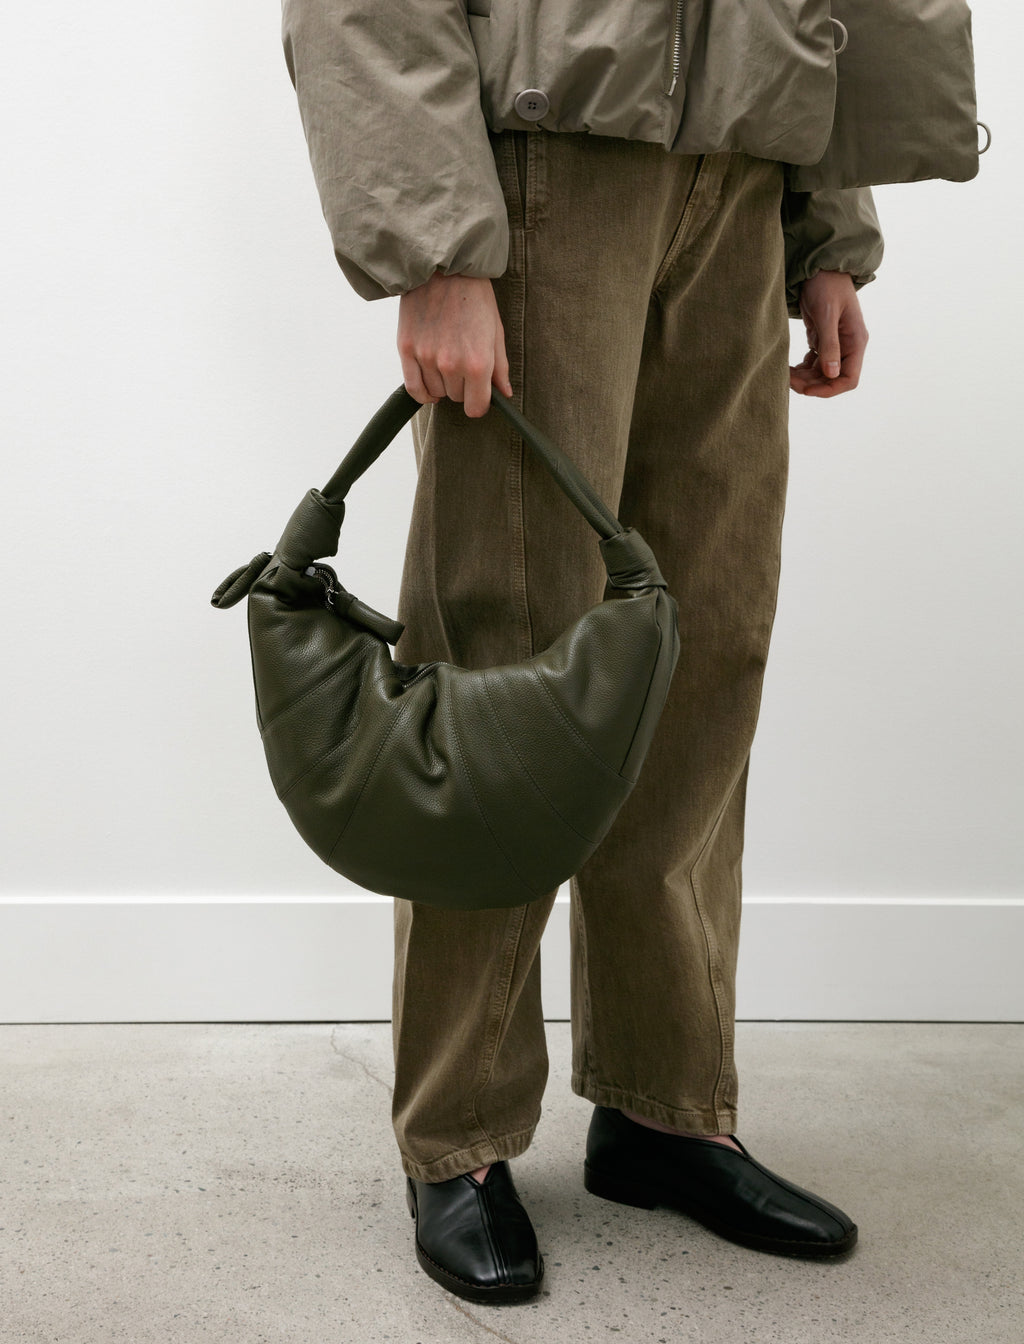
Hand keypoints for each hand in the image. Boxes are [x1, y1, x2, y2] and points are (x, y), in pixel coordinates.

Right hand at [397, 270, 513, 416]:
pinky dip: (422, 392)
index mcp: (478, 363)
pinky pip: (413, 388)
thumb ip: (500, 367)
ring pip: (435, 393)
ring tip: (446, 361)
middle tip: (464, 365)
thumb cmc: (474, 296)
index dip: (479, 404)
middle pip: (456, 398)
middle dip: (462, 387)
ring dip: (442, 384)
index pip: (476, 408)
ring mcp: (426, 358)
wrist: (444, 268)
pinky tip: (429, 385)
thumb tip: (504, 394)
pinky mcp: (407, 349)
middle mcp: (451, 365)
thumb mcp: (496, 330)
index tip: (479, 396)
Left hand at [789, 270, 868, 397]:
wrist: (820, 268)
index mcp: (856, 342)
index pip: (849, 378)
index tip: (807, 390)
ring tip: (784, 373)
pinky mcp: (823, 340)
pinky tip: (790, 367)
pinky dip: (802, 369)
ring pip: (821, 374)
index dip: (830, 389)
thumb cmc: (827, 286)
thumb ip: (829, 345)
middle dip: (811, 384)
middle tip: (787, 379)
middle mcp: (848, 347)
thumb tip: (832, 374)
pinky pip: (814, 363)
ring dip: (804, 378)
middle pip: (832, 379)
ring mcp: (836, 344)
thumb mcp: (826, 314)